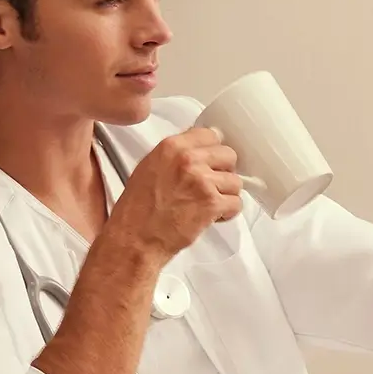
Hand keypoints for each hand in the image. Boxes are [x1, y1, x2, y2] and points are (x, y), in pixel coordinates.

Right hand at [105, 126, 243, 264]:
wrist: (136, 238)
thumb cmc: (138, 210)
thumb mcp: (150, 168)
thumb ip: (176, 155)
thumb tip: (198, 150)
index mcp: (171, 147)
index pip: (210, 135)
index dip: (213, 151)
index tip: (211, 162)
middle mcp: (188, 160)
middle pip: (228, 155)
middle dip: (223, 172)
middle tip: (211, 186)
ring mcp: (202, 181)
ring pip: (235, 181)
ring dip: (226, 195)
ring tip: (208, 204)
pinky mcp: (211, 203)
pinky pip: (236, 203)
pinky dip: (228, 213)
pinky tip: (212, 217)